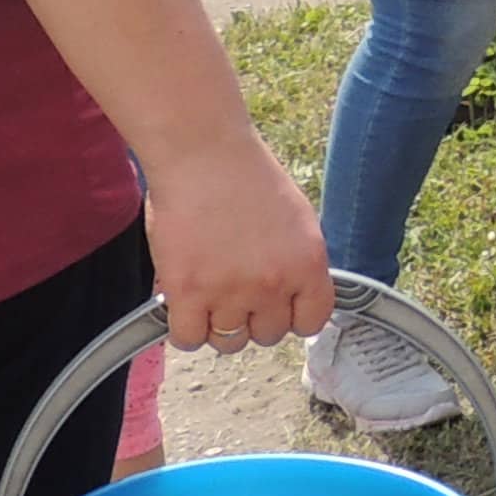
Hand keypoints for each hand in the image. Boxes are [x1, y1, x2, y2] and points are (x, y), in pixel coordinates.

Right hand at [145, 145, 335, 350]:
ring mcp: (230, 291)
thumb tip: (295, 295)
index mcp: (308, 263)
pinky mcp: (187, 292)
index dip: (292, 316)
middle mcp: (274, 283)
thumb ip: (298, 262)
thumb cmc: (245, 175)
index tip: (277, 307)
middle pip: (268, 335)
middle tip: (235, 290)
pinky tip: (184, 304)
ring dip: (218, 323)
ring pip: (229, 342)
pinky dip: (185, 328)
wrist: (202, 152)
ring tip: (208, 294)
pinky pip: (188, 338)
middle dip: (253, 317)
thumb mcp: (296, 219)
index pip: (312, 321)